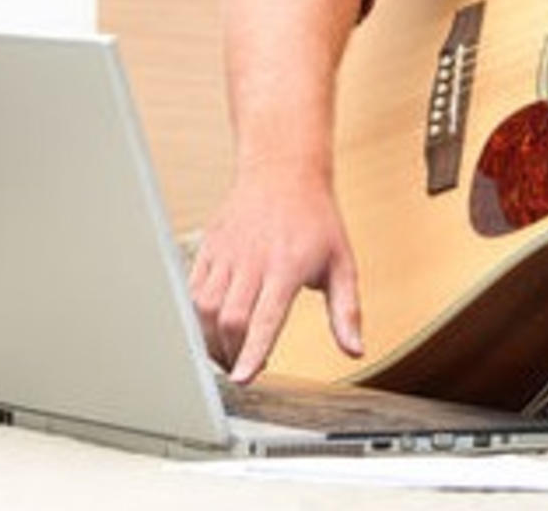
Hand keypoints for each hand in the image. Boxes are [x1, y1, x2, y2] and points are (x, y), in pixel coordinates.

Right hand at [188, 170, 362, 382]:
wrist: (283, 170)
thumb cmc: (316, 218)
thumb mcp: (342, 263)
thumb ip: (347, 310)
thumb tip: (355, 350)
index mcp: (287, 266)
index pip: (265, 318)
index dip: (252, 351)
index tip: (243, 378)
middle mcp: (253, 260)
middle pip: (230, 319)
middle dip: (232, 353)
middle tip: (243, 368)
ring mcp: (227, 253)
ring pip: (204, 307)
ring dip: (211, 339)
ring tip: (227, 352)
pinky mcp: (209, 248)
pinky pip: (191, 290)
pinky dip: (196, 317)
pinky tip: (212, 327)